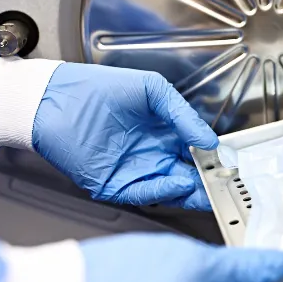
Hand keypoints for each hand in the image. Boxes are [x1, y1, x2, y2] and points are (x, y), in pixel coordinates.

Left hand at [32, 63, 218, 209]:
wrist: (54, 99)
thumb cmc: (97, 89)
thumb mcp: (152, 90)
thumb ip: (183, 114)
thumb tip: (209, 140)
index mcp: (162, 134)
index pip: (194, 153)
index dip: (212, 159)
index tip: (228, 163)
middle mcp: (150, 155)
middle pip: (187, 176)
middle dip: (207, 182)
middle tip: (227, 183)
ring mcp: (133, 172)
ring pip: (170, 189)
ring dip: (191, 191)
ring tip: (209, 187)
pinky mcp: (114, 185)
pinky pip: (144, 192)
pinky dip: (164, 190)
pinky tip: (180, 182)